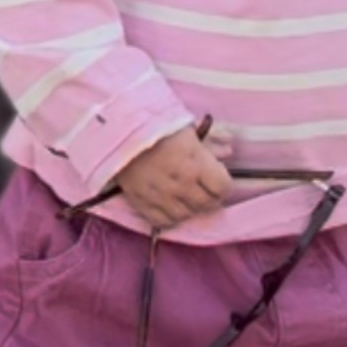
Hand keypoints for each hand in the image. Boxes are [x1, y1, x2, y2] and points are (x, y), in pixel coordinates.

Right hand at [118, 123, 232, 229]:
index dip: (224, 184)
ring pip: (186, 215)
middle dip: (210, 198)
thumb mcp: (187, 129)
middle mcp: (181, 185)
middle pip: (207, 204)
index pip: (223, 188)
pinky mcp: (142, 203)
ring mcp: (161, 197)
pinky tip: (171, 206)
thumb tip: (228, 151)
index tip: (219, 179)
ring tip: (188, 198)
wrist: (118, 131)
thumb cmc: (155, 125)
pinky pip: (163, 221)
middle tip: (206, 191)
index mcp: (196, 163)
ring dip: (191, 208)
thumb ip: (210, 143)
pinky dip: (170, 216)